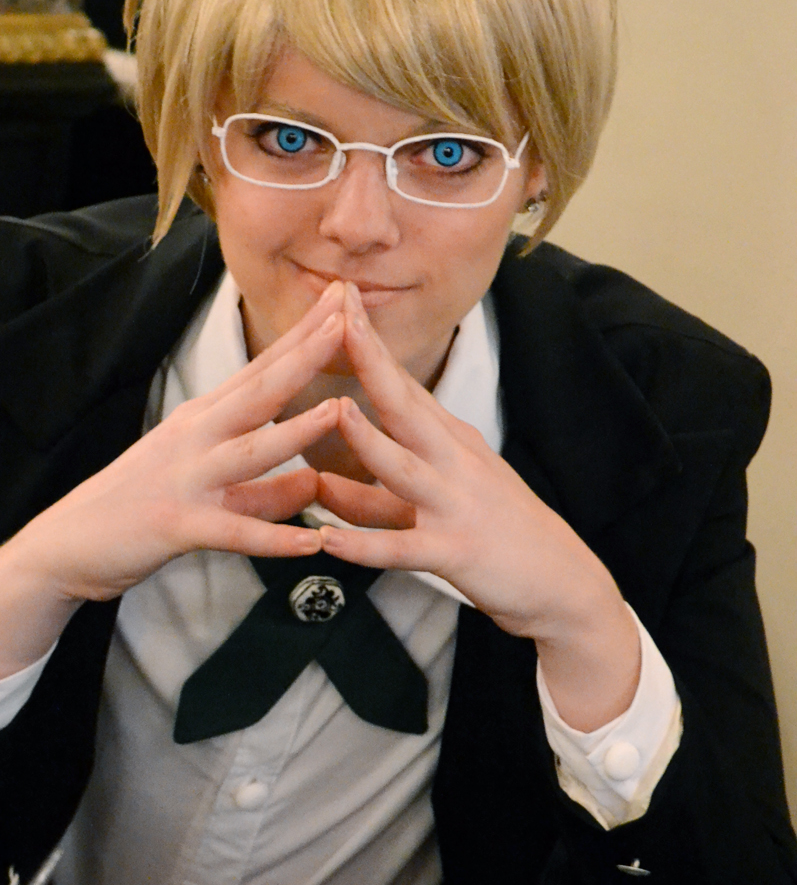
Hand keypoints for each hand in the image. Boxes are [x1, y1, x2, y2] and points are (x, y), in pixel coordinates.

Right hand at [0, 281, 346, 681]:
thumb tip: (315, 483)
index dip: (302, 336)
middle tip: (349, 315)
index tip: (341, 300)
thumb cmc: (133, 512)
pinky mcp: (175, 524)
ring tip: (340, 410)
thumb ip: (262, 490)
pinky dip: (273, 538)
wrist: (65, 546)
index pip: (260, 370)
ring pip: (248, 451)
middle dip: (305, 354)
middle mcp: (193, 439)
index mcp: (200, 421)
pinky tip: (312, 543)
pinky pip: (232, 531)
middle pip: (258, 391)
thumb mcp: (204, 491)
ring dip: (295, 432)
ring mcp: (184, 479)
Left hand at [316, 284, 640, 729]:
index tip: (340, 299)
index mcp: (452, 443)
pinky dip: (363, 546)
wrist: (564, 585)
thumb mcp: (444, 498)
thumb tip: (320, 482)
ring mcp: (456, 506)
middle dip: (370, 360)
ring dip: (368, 440)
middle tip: (336, 315)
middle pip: (405, 405)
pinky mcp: (457, 553)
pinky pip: (401, 549)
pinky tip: (327, 540)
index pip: (403, 385)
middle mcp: (454, 463)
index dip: (370, 345)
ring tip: (334, 411)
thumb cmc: (498, 536)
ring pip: (404, 469)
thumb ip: (379, 493)